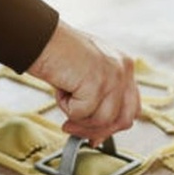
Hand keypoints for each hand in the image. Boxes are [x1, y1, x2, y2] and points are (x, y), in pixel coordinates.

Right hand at [27, 20, 140, 145]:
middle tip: (72, 128)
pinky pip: (82, 114)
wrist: (41, 37)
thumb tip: (96, 135)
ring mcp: (112, 76)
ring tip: (63, 97)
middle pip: (124, 119)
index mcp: (124, 66)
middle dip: (97, 130)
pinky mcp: (97, 83)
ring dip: (78, 118)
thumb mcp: (87, 75)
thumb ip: (98, 100)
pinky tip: (60, 89)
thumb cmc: (58, 53)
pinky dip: (66, 107)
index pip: (132, 108)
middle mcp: (123, 70)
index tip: (95, 137)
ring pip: (103, 120)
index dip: (113, 126)